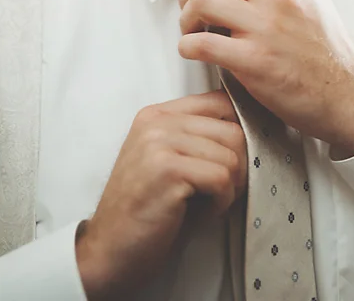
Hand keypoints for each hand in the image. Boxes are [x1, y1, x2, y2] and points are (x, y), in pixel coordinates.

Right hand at [75, 91, 245, 300]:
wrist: (108, 251)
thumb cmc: (145, 210)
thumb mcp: (166, 160)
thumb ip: (194, 137)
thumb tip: (245, 127)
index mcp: (157, 114)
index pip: (219, 102)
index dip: (237, 133)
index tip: (230, 161)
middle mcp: (156, 122)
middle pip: (232, 130)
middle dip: (237, 167)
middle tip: (220, 191)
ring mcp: (160, 143)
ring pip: (231, 156)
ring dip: (229, 188)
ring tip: (206, 203)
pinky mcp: (168, 170)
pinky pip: (222, 179)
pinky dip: (221, 203)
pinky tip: (202, 213)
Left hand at [178, 0, 353, 157]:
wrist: (349, 92)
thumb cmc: (325, 49)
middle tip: (189, 13)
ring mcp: (267, 26)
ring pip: (200, 2)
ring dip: (185, 20)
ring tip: (193, 33)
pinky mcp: (257, 61)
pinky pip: (202, 44)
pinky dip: (187, 48)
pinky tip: (195, 53)